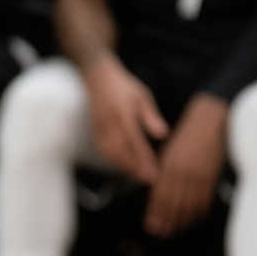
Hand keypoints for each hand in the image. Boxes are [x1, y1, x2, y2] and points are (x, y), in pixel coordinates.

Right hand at [82, 58, 167, 183]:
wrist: (97, 75)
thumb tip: (162, 135)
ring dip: (122, 167)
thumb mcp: (142, 96)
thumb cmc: (123, 85)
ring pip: (110, 152)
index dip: (145, 159)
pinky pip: (102, 148)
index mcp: (124, 113)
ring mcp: (100, 126)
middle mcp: (110, 122)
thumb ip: (151, 117)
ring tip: (135, 177)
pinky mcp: (94, 128)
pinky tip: (120, 166)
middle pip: (122, 151)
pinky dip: (111, 160)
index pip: (136, 142)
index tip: (154, 172)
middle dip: (134, 168)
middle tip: (146, 180)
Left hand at [143, 97, 225, 236]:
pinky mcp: (213, 177)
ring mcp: (199, 176)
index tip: (150, 225)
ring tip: (174, 231)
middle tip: (160, 234)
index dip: (155, 212)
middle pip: (173, 204)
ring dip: (180, 221)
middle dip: (165, 221)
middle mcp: (183, 173)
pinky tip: (193, 220)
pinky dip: (198, 212)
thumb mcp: (170, 151)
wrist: (212, 121)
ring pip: (188, 205)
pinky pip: (204, 200)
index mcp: (169, 165)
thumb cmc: (189, 135)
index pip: (159, 195)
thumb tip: (157, 189)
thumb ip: (164, 171)